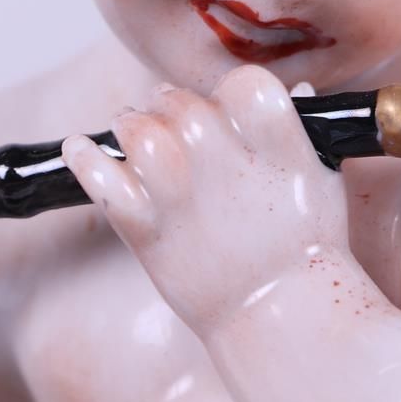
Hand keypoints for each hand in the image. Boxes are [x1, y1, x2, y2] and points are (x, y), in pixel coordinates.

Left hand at [61, 65, 351, 334]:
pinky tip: (77, 148)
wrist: (280, 318)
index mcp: (275, 144)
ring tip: (131, 128)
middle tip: (167, 113)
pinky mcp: (148, 230)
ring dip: (131, 124)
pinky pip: (102, 182)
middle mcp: (225, 161)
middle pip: (183, 103)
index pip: (243, 83)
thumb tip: (298, 89)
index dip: (229, 91)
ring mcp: (182, 195)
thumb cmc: (305, 253)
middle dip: (170, 104)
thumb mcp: (322, 183)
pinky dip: (84, 160)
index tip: (223, 106)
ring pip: (139, 132)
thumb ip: (300, 133)